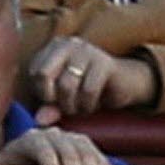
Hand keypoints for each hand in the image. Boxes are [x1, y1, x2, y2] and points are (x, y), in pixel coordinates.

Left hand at [25, 35, 158, 115]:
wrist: (128, 83)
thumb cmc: (93, 89)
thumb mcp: (68, 97)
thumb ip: (52, 105)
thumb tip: (39, 121)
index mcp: (54, 47)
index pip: (35, 72)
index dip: (44, 94)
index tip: (57, 103)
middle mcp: (68, 44)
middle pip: (45, 75)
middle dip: (55, 100)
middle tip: (68, 109)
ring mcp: (86, 51)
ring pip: (66, 85)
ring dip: (73, 106)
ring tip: (81, 109)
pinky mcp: (104, 63)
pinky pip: (88, 91)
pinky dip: (88, 105)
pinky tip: (92, 107)